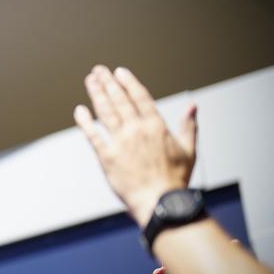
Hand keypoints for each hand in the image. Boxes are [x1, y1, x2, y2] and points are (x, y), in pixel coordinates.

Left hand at [74, 66, 196, 226]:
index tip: (119, 72)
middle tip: (98, 71)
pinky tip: (79, 110)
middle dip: (108, 83)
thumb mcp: (189, 150)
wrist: (160, 202)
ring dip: (96, 94)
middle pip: (119, 100)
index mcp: (156, 126)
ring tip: (90, 81)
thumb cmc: (175, 179)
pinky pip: (93, 135)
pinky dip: (85, 121)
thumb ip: (189, 126)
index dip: (128, 83)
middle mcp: (136, 130)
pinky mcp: (107, 157)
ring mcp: (120, 142)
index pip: (139, 97)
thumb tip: (193, 106)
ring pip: (105, 112)